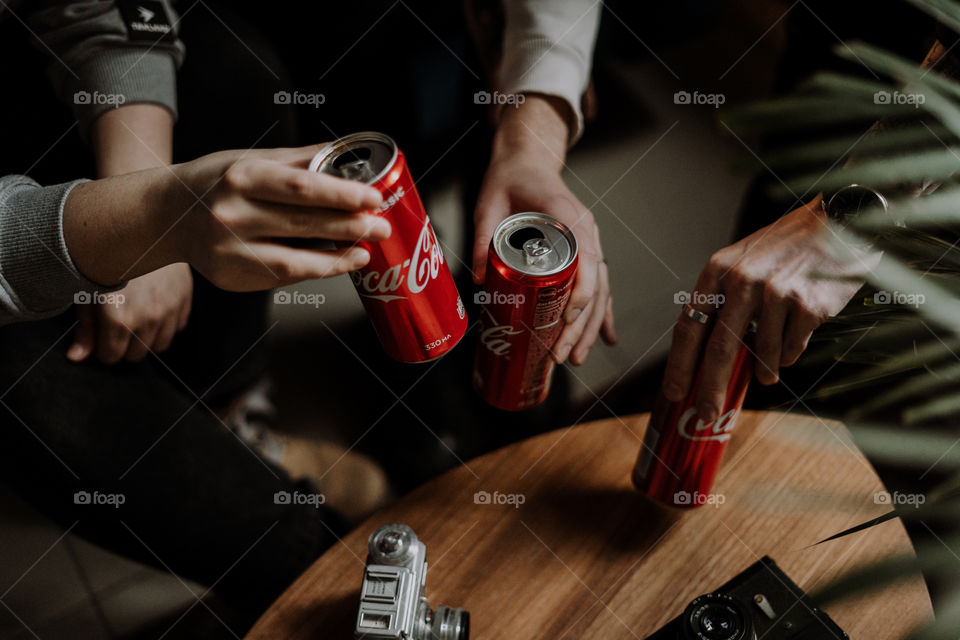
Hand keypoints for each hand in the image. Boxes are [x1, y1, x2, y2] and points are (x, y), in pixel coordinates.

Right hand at [65, 145, 390, 289]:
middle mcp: (230, 215)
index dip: (341, 194)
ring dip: (336, 259)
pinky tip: (335, 263)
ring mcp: (228, 251)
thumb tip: (349, 154)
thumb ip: (301, 161)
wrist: (168, 214)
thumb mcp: (254, 159)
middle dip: (349, 228)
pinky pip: (282, 277)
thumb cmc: (218, 181)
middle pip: (302, 225)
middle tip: (379, 227)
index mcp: (241, 177)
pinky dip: (313, 271)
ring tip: (363, 251)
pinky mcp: (231, 278)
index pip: (300, 187)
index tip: (373, 198)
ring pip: (294, 262)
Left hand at [68, 264, 192, 363]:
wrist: (146, 224)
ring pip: (159, 346)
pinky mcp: (185, 301)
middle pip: (136, 355)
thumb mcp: (87, 289)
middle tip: (115, 323)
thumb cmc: (109, 256)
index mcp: (121, 319)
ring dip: (146, 337)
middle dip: (124, 345)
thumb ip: (85, 327)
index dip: (102, 349)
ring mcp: (171, 311)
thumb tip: (77, 357)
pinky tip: (154, 305)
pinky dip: (166, 324)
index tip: (100, 335)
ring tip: (136, 315)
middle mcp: (149, 319)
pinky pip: (176, 328)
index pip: (112, 357)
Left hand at [473, 95, 615, 365]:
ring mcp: (589, 241)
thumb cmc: (510, 179)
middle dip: (582, 325)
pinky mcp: (584, 251)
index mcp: (568, 217)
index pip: (587, 258)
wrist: (527, 160)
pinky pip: (599, 286)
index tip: (568, 319)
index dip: (581, 292)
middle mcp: (586, 231)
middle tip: (564, 355)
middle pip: (596, 284)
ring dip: (591, 326)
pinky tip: (604, 339)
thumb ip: (483, 239)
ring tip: (578, 357)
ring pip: (600, 290)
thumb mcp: (489, 204)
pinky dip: (602, 314)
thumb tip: (478, 279)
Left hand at [661, 197, 872, 420]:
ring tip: (766, 372)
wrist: (837, 224)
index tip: (674, 393)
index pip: (689, 326)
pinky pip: (791, 350)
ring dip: (762, 371)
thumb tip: (703, 357)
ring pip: (762, 355)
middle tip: (706, 415)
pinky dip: (788, 353)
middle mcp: (742, 281)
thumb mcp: (742, 263)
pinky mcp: (807, 306)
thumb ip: (722, 302)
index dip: (680, 364)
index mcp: (718, 270)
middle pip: (719, 349)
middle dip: (711, 388)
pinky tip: (794, 336)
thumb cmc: (784, 250)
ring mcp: (776, 293)